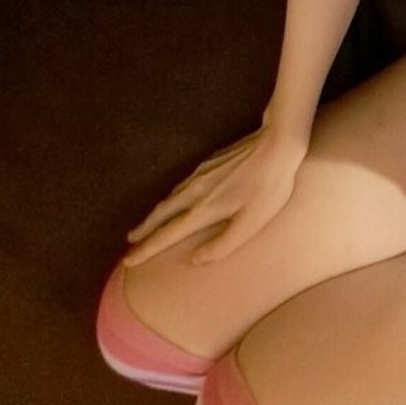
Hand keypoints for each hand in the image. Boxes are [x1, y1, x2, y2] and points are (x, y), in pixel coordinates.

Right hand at [123, 125, 308, 267]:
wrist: (277, 144)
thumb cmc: (269, 187)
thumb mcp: (252, 222)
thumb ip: (223, 244)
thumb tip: (195, 260)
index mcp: (205, 210)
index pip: (168, 234)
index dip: (148, 248)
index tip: (128, 260)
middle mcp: (196, 191)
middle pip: (162, 214)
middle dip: (145, 230)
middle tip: (130, 242)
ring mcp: (201, 174)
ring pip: (170, 197)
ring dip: (156, 213)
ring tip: (148, 224)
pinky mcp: (210, 162)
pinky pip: (181, 185)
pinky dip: (171, 197)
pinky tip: (175, 198)